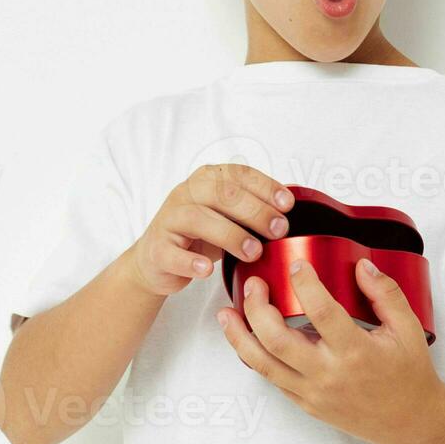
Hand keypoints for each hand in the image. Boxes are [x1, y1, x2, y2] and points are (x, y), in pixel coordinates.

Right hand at [125, 164, 294, 297]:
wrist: (157, 261)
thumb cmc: (199, 236)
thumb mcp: (226, 217)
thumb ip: (250, 210)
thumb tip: (287, 213)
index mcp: (206, 180)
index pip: (238, 174)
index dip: (265, 187)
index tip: (287, 204)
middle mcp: (185, 194)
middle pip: (222, 194)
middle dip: (256, 211)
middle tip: (278, 230)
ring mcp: (168, 220)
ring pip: (198, 219)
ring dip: (230, 235)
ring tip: (253, 251)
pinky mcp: (157, 249)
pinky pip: (172, 253)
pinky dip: (191, 261)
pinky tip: (207, 269)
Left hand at [215, 256, 444, 443]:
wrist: (411, 422)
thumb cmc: (409, 376)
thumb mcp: (408, 329)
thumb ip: (386, 294)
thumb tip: (362, 266)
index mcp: (356, 352)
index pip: (322, 312)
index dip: (304, 284)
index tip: (296, 265)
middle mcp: (329, 375)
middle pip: (277, 340)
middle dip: (257, 308)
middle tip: (255, 285)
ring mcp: (313, 392)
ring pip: (263, 364)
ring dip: (240, 337)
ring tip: (228, 313)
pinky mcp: (306, 403)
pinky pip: (272, 379)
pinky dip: (254, 357)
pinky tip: (247, 338)